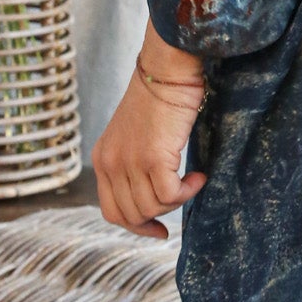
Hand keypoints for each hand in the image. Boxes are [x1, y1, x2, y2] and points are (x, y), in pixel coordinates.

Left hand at [92, 19, 207, 240]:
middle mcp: (110, 164)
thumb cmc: (160, 98)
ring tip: (192, 178)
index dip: (136, 226)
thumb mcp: (135, 136)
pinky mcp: (152, 159)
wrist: (167, 70)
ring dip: (177, 199)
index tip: (158, 231)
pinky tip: (199, 175)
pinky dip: (188, 191)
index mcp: (102, 159)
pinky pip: (170, 195)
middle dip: (161, 214)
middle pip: (132, 215)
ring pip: (153, 207)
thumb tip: (155, 197)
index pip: (111, 212)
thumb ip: (134, 164)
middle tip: (182, 196)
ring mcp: (129, 162)